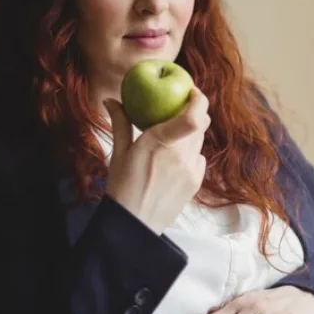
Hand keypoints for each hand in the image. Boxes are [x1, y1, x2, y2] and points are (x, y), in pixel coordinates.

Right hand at [102, 88, 210, 233]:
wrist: (135, 223)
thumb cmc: (122, 186)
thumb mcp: (120, 152)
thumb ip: (121, 122)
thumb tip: (112, 100)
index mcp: (161, 142)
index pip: (194, 116)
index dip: (199, 99)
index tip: (191, 91)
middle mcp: (181, 154)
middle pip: (201, 124)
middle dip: (194, 112)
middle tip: (180, 108)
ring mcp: (191, 169)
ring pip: (200, 140)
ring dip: (191, 132)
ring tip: (174, 134)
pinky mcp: (196, 182)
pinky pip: (200, 158)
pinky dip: (191, 152)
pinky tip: (176, 157)